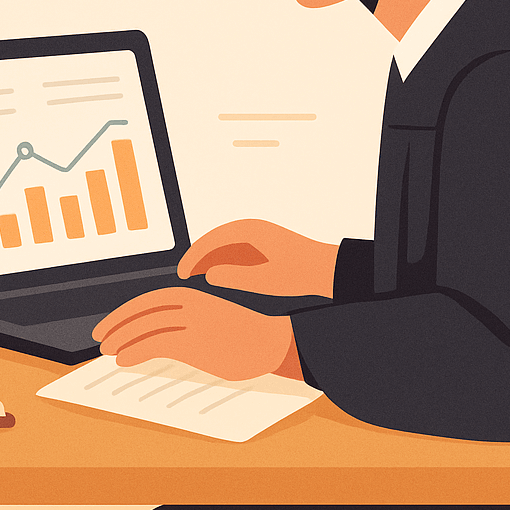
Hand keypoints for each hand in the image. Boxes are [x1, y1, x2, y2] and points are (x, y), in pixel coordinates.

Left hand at [91, 287, 302, 380]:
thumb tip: (158, 337)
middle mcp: (189, 304)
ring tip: (107, 351)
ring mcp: (192, 323)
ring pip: (146, 327)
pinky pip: (157, 344)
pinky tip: (123, 359)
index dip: (123, 313)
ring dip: (122, 339)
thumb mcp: (210, 317)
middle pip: (142, 311)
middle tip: (99, 337)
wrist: (271, 341)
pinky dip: (136, 351)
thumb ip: (186, 321)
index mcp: (192, 295)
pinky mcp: (196, 342)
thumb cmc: (242, 333)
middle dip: (116, 324)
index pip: (148, 301)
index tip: (107, 325)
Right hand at [179, 219, 338, 297]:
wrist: (327, 270)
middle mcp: (252, 229)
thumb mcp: (264, 280)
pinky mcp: (264, 245)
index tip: (182, 273)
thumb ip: (235, 277)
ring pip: (224, 244)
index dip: (194, 257)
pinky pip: (235, 249)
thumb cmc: (299, 274)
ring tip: (195, 275)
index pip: (212, 241)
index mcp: (251, 232)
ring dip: (209, 258)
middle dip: (198, 256)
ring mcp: (258, 235)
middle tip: (183, 274)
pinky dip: (222, 260)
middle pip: (215, 239)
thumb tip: (208, 275)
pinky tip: (218, 274)